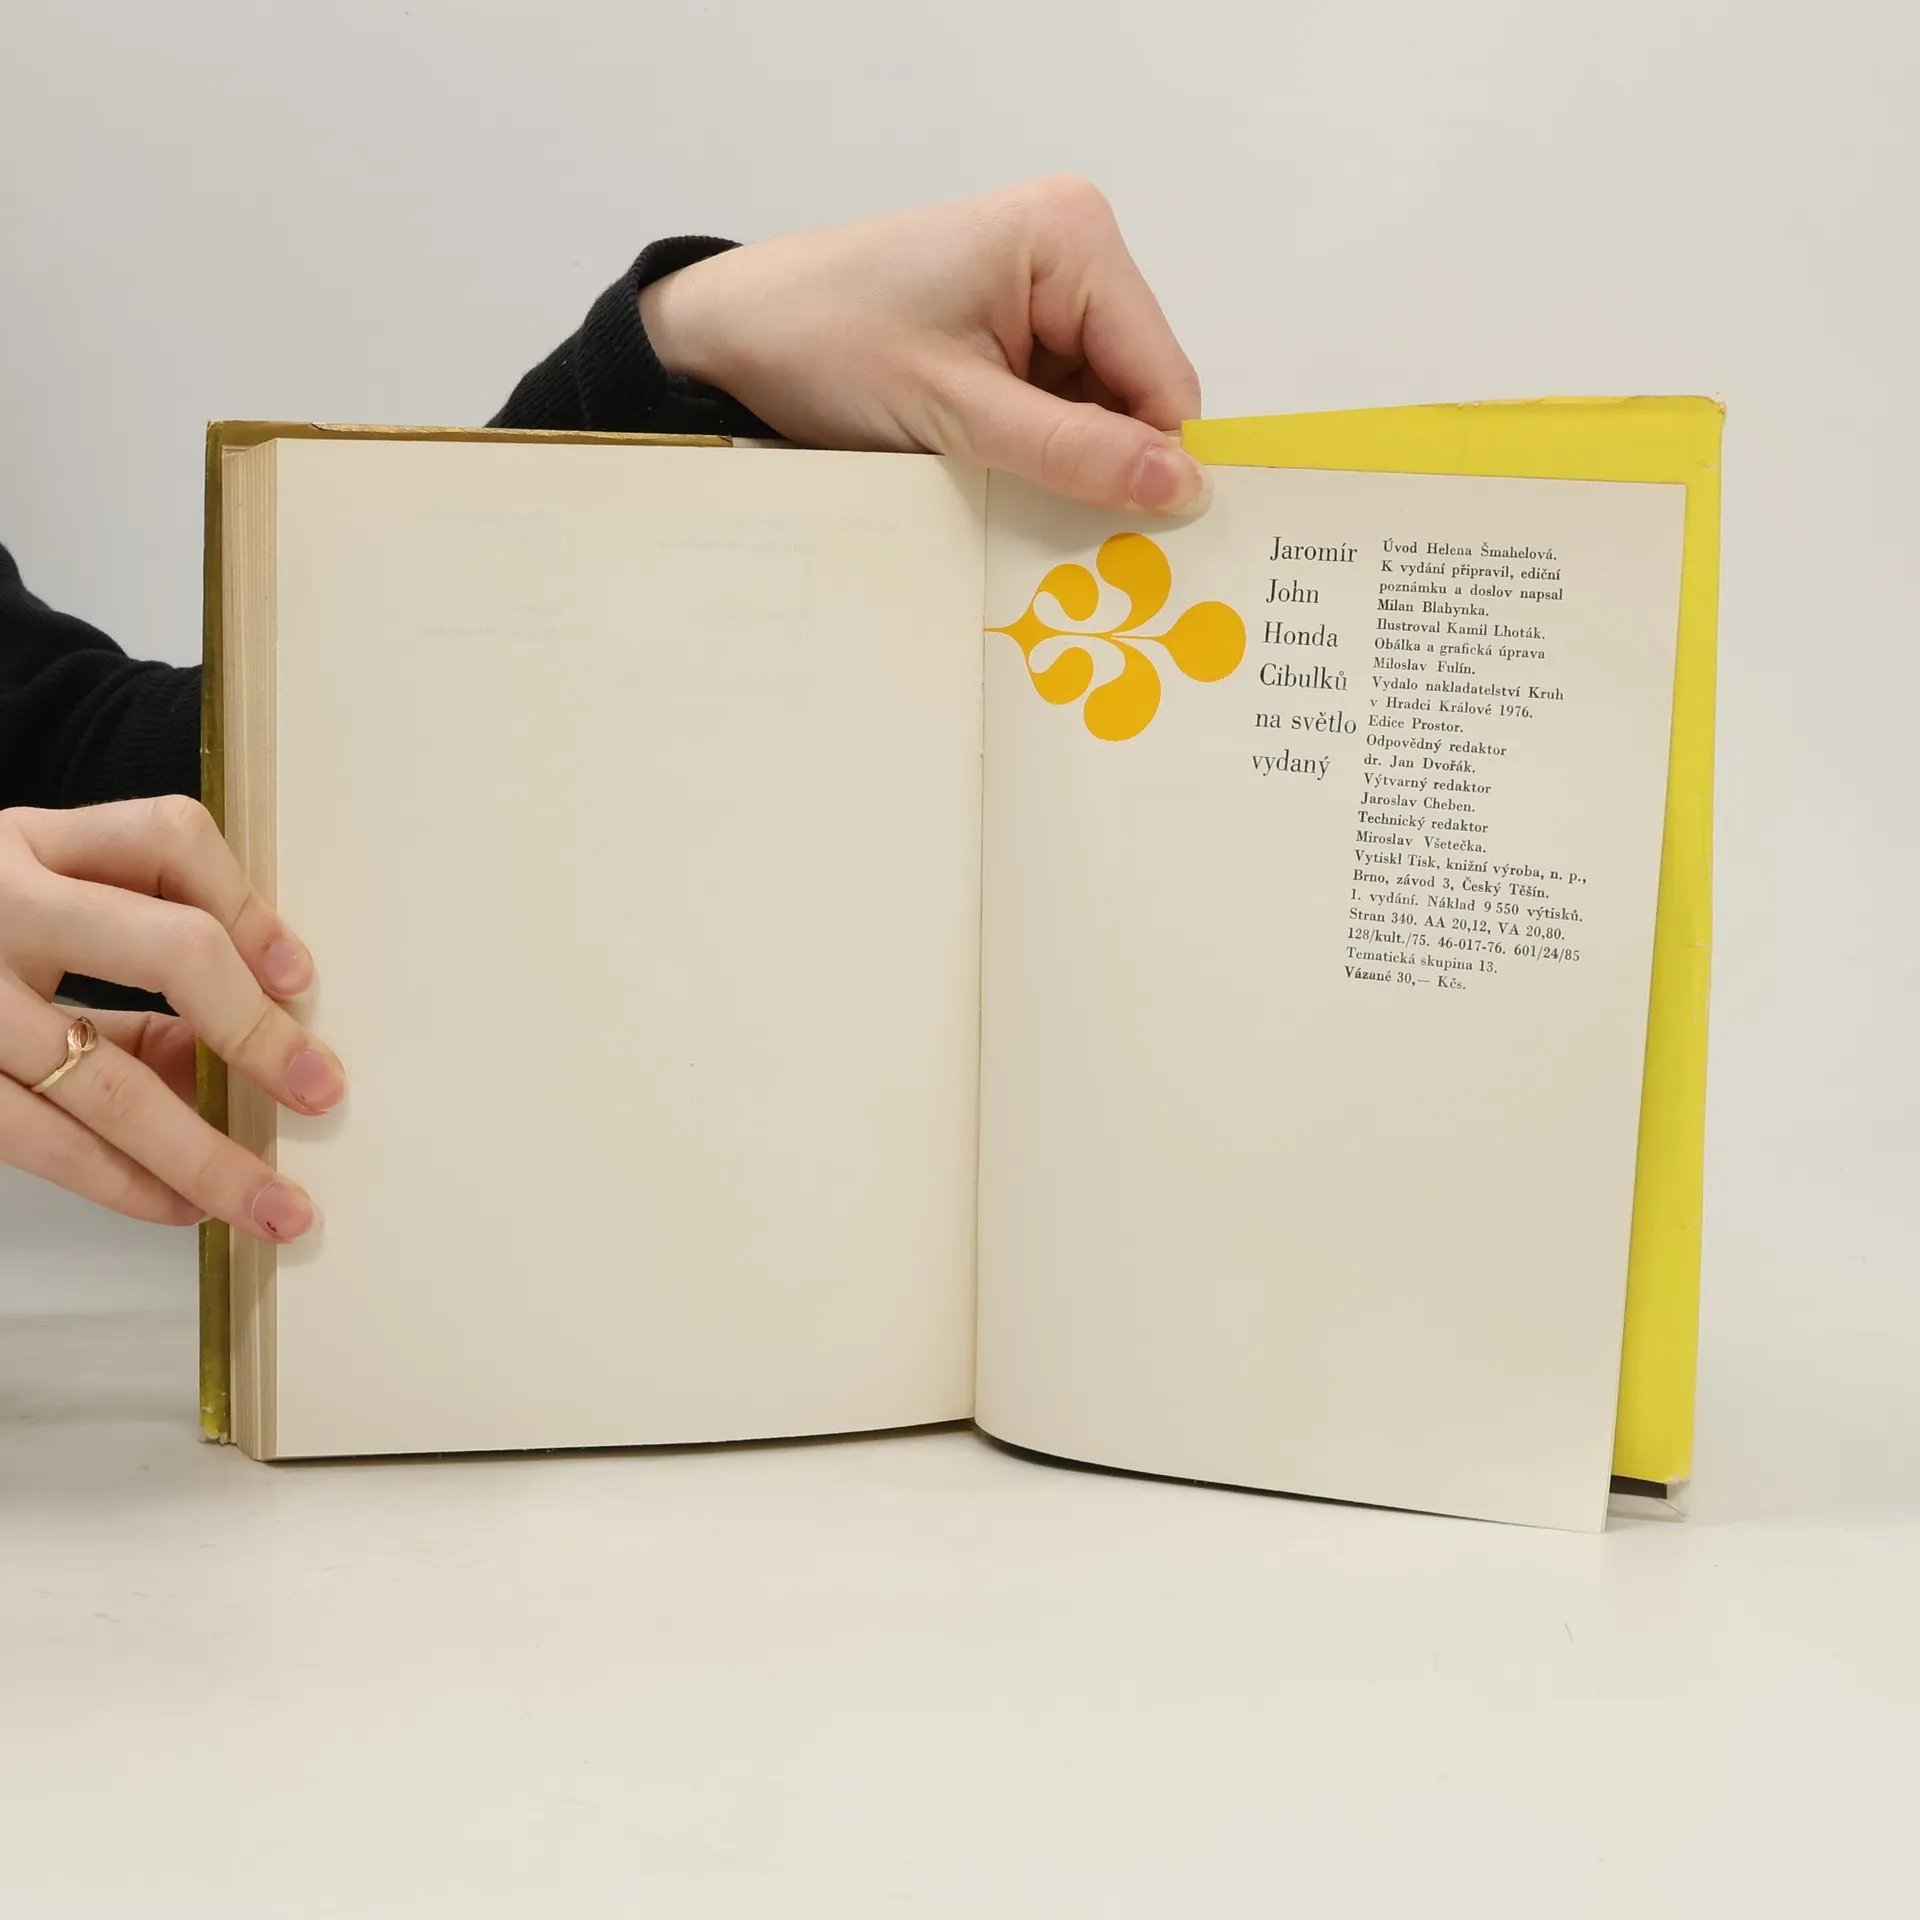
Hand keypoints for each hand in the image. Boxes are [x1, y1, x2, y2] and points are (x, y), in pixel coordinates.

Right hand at [0, 797, 340, 1238]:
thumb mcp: (40, 906)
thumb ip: (136, 950)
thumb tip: (243, 1050)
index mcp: (31, 843)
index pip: (167, 839)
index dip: (249, 909)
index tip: (303, 981)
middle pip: (166, 949)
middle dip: (256, 1031)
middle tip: (321, 1092)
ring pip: (106, 1078)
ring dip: (203, 1154)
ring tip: (273, 1205)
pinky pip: (40, 1140)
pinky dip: (122, 1182)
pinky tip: (179, 1206)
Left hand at [640, 175, 1208, 516]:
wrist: (730, 335)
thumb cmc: (825, 346)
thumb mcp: (955, 412)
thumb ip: (1072, 453)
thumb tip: (1184, 489)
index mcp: (1071, 238)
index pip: (1164, 378)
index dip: (1152, 464)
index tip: (1129, 545)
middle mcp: (1071, 251)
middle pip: (1138, 395)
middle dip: (1104, 465)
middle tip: (1052, 531)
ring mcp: (1042, 292)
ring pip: (1101, 412)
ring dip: (1065, 466)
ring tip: (1002, 499)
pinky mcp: (1013, 329)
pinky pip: (1059, 409)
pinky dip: (1037, 454)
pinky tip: (992, 476)